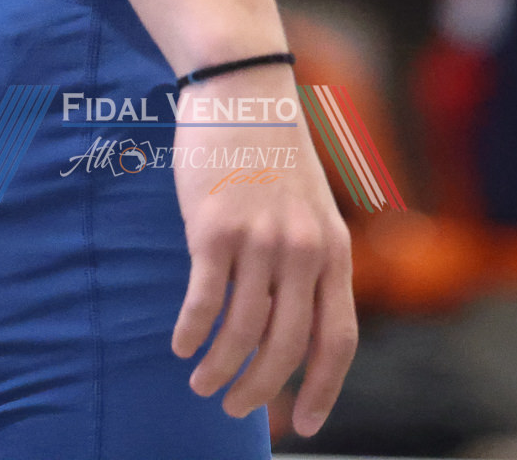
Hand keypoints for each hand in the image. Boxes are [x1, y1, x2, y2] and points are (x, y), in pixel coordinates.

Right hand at [167, 65, 356, 436]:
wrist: (243, 91)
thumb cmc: (273, 156)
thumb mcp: (312, 210)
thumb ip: (310, 264)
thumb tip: (293, 331)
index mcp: (334, 251)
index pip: (337, 339)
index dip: (321, 389)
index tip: (301, 425)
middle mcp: (302, 250)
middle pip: (284, 347)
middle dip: (257, 390)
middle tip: (234, 405)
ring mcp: (259, 240)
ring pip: (239, 333)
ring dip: (217, 369)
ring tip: (202, 383)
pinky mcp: (214, 228)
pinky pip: (203, 301)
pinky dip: (190, 333)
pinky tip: (180, 346)